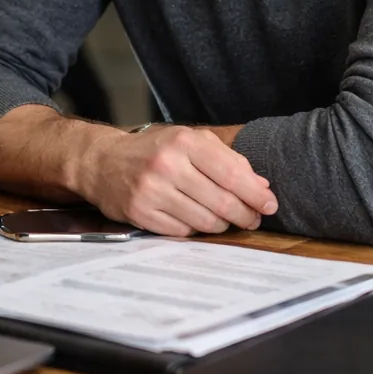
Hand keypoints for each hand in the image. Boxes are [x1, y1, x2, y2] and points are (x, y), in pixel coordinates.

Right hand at [72, 124, 276, 236]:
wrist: (103, 162)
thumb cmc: (154, 151)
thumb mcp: (190, 142)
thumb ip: (228, 160)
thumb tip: (261, 188)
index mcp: (184, 142)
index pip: (232, 174)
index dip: (256, 195)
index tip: (269, 205)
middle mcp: (167, 165)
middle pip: (222, 202)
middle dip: (245, 215)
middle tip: (252, 219)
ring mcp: (151, 190)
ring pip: (205, 221)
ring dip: (221, 224)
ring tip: (222, 218)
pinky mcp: (140, 212)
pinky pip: (183, 231)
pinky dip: (194, 228)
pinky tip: (193, 218)